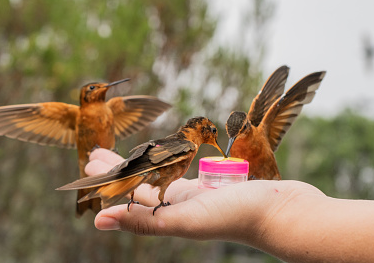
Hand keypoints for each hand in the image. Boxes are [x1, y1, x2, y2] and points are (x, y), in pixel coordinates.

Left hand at [86, 149, 323, 245]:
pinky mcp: (218, 184)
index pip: (128, 196)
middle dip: (119, 169)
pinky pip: (188, 170)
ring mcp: (200, 195)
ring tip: (126, 151)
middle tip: (96, 152)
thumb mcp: (186, 219)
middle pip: (141, 185)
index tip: (90, 163)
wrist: (284, 210)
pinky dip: (172, 160)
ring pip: (163, 176)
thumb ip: (144, 221)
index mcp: (170, 217)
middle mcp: (181, 207)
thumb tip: (98, 219)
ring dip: (142, 163)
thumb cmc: (238, 216)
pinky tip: (168, 153)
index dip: (108, 181)